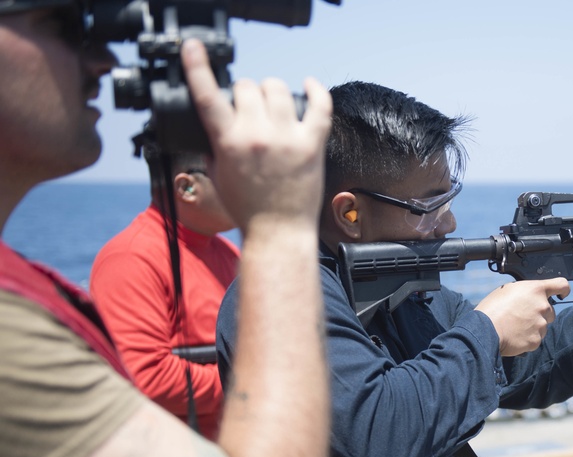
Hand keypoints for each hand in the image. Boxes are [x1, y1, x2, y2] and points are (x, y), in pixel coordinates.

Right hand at [181, 39, 331, 235]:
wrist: (278, 232)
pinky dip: (316, 90)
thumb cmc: (247, 208)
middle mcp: (258, 136)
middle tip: (249, 108)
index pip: (208, 95)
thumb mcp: (217, 174)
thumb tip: (214, 123)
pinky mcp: (312, 145)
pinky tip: (310, 85)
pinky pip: (319, 105)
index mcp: (229, 143)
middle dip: (245, 93)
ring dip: (272, 91)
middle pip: (247, 87)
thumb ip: (213, 144)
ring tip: (274, 105)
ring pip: (277, 88)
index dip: (197, 67)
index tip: (194, 48)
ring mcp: (287, 138)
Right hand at [475, 278, 570, 356]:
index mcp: (536, 290)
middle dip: (540, 314)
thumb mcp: (508, 290)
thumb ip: (525, 292)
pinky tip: (515, 336)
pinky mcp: (536, 340)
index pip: (561, 285)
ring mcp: (541, 324)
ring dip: (533, 327)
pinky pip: (536, 339)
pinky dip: (527, 339)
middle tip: (523, 316)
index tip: (562, 293)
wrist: (485, 330)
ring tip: (515, 327)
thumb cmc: (492, 309)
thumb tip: (529, 296)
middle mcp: (542, 306)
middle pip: (550, 311)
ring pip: (543, 326)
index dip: (563, 289)